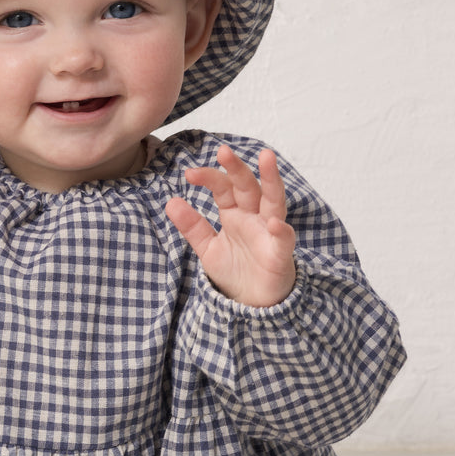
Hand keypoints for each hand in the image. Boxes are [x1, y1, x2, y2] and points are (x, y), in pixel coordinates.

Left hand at [166, 145, 296, 306]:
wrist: (254, 304)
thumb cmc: (236, 271)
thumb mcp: (208, 248)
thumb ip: (192, 226)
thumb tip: (171, 202)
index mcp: (235, 214)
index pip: (224, 188)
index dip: (209, 178)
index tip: (189, 174)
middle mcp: (254, 217)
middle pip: (248, 186)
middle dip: (237, 168)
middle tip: (223, 151)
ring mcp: (269, 233)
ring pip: (274, 200)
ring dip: (271, 179)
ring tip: (266, 157)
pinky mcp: (281, 254)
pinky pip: (284, 239)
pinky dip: (281, 230)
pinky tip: (274, 223)